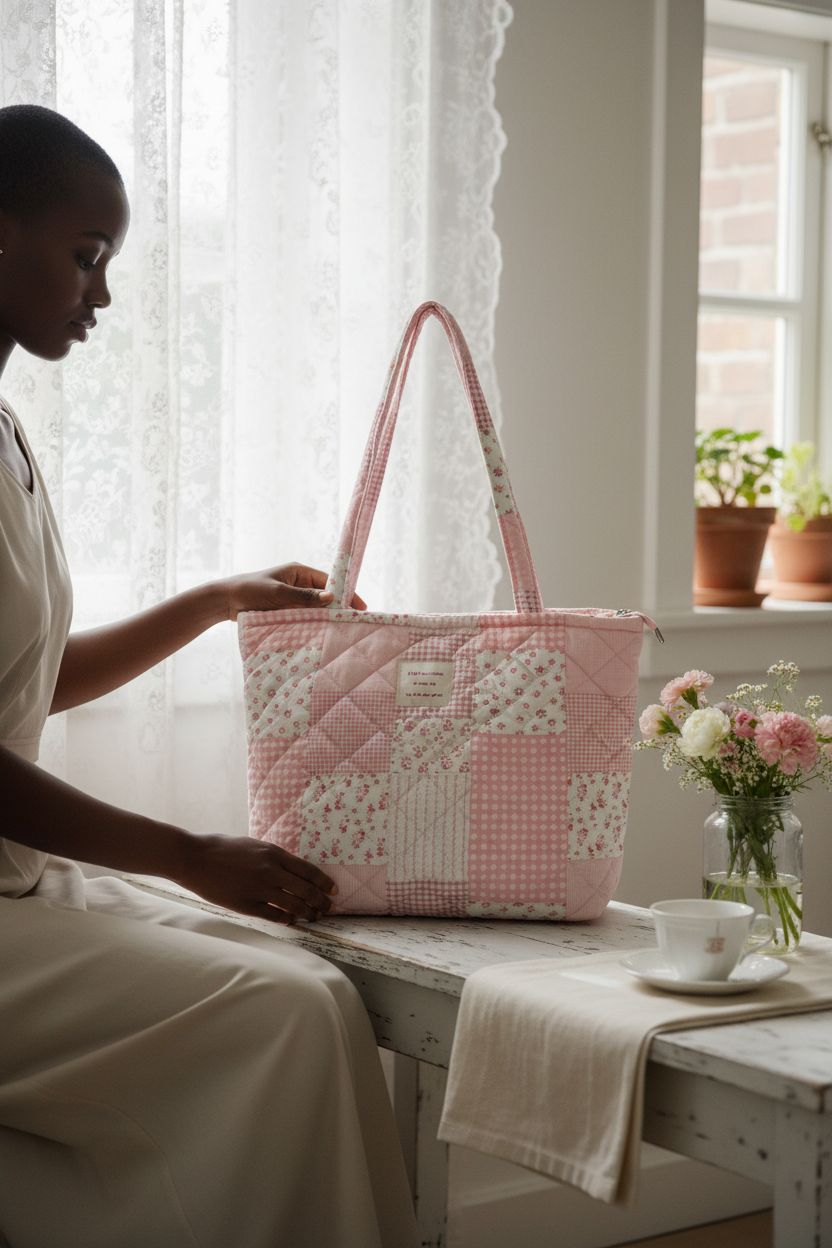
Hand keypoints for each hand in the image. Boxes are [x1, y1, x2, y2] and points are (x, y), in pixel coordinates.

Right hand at [181, 834, 337, 924]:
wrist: (195, 858)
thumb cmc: (222, 848)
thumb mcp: (253, 845)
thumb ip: (273, 857)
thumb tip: (291, 869)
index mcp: (273, 853)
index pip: (308, 871)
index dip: (324, 882)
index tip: (333, 889)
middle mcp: (271, 871)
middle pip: (306, 890)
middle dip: (321, 901)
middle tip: (328, 907)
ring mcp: (259, 889)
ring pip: (293, 906)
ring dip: (307, 913)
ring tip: (314, 917)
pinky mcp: (247, 905)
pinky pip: (274, 916)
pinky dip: (286, 919)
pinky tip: (291, 921)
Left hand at [218, 562, 366, 619]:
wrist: (225, 601)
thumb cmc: (250, 590)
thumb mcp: (278, 592)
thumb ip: (304, 596)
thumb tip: (331, 597)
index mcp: (299, 572)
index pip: (329, 582)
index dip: (346, 593)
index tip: (359, 606)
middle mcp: (299, 584)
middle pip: (325, 596)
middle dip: (339, 608)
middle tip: (355, 622)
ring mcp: (293, 598)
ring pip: (316, 609)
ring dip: (326, 618)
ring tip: (343, 630)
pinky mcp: (287, 610)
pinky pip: (305, 617)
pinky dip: (314, 624)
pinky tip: (323, 634)